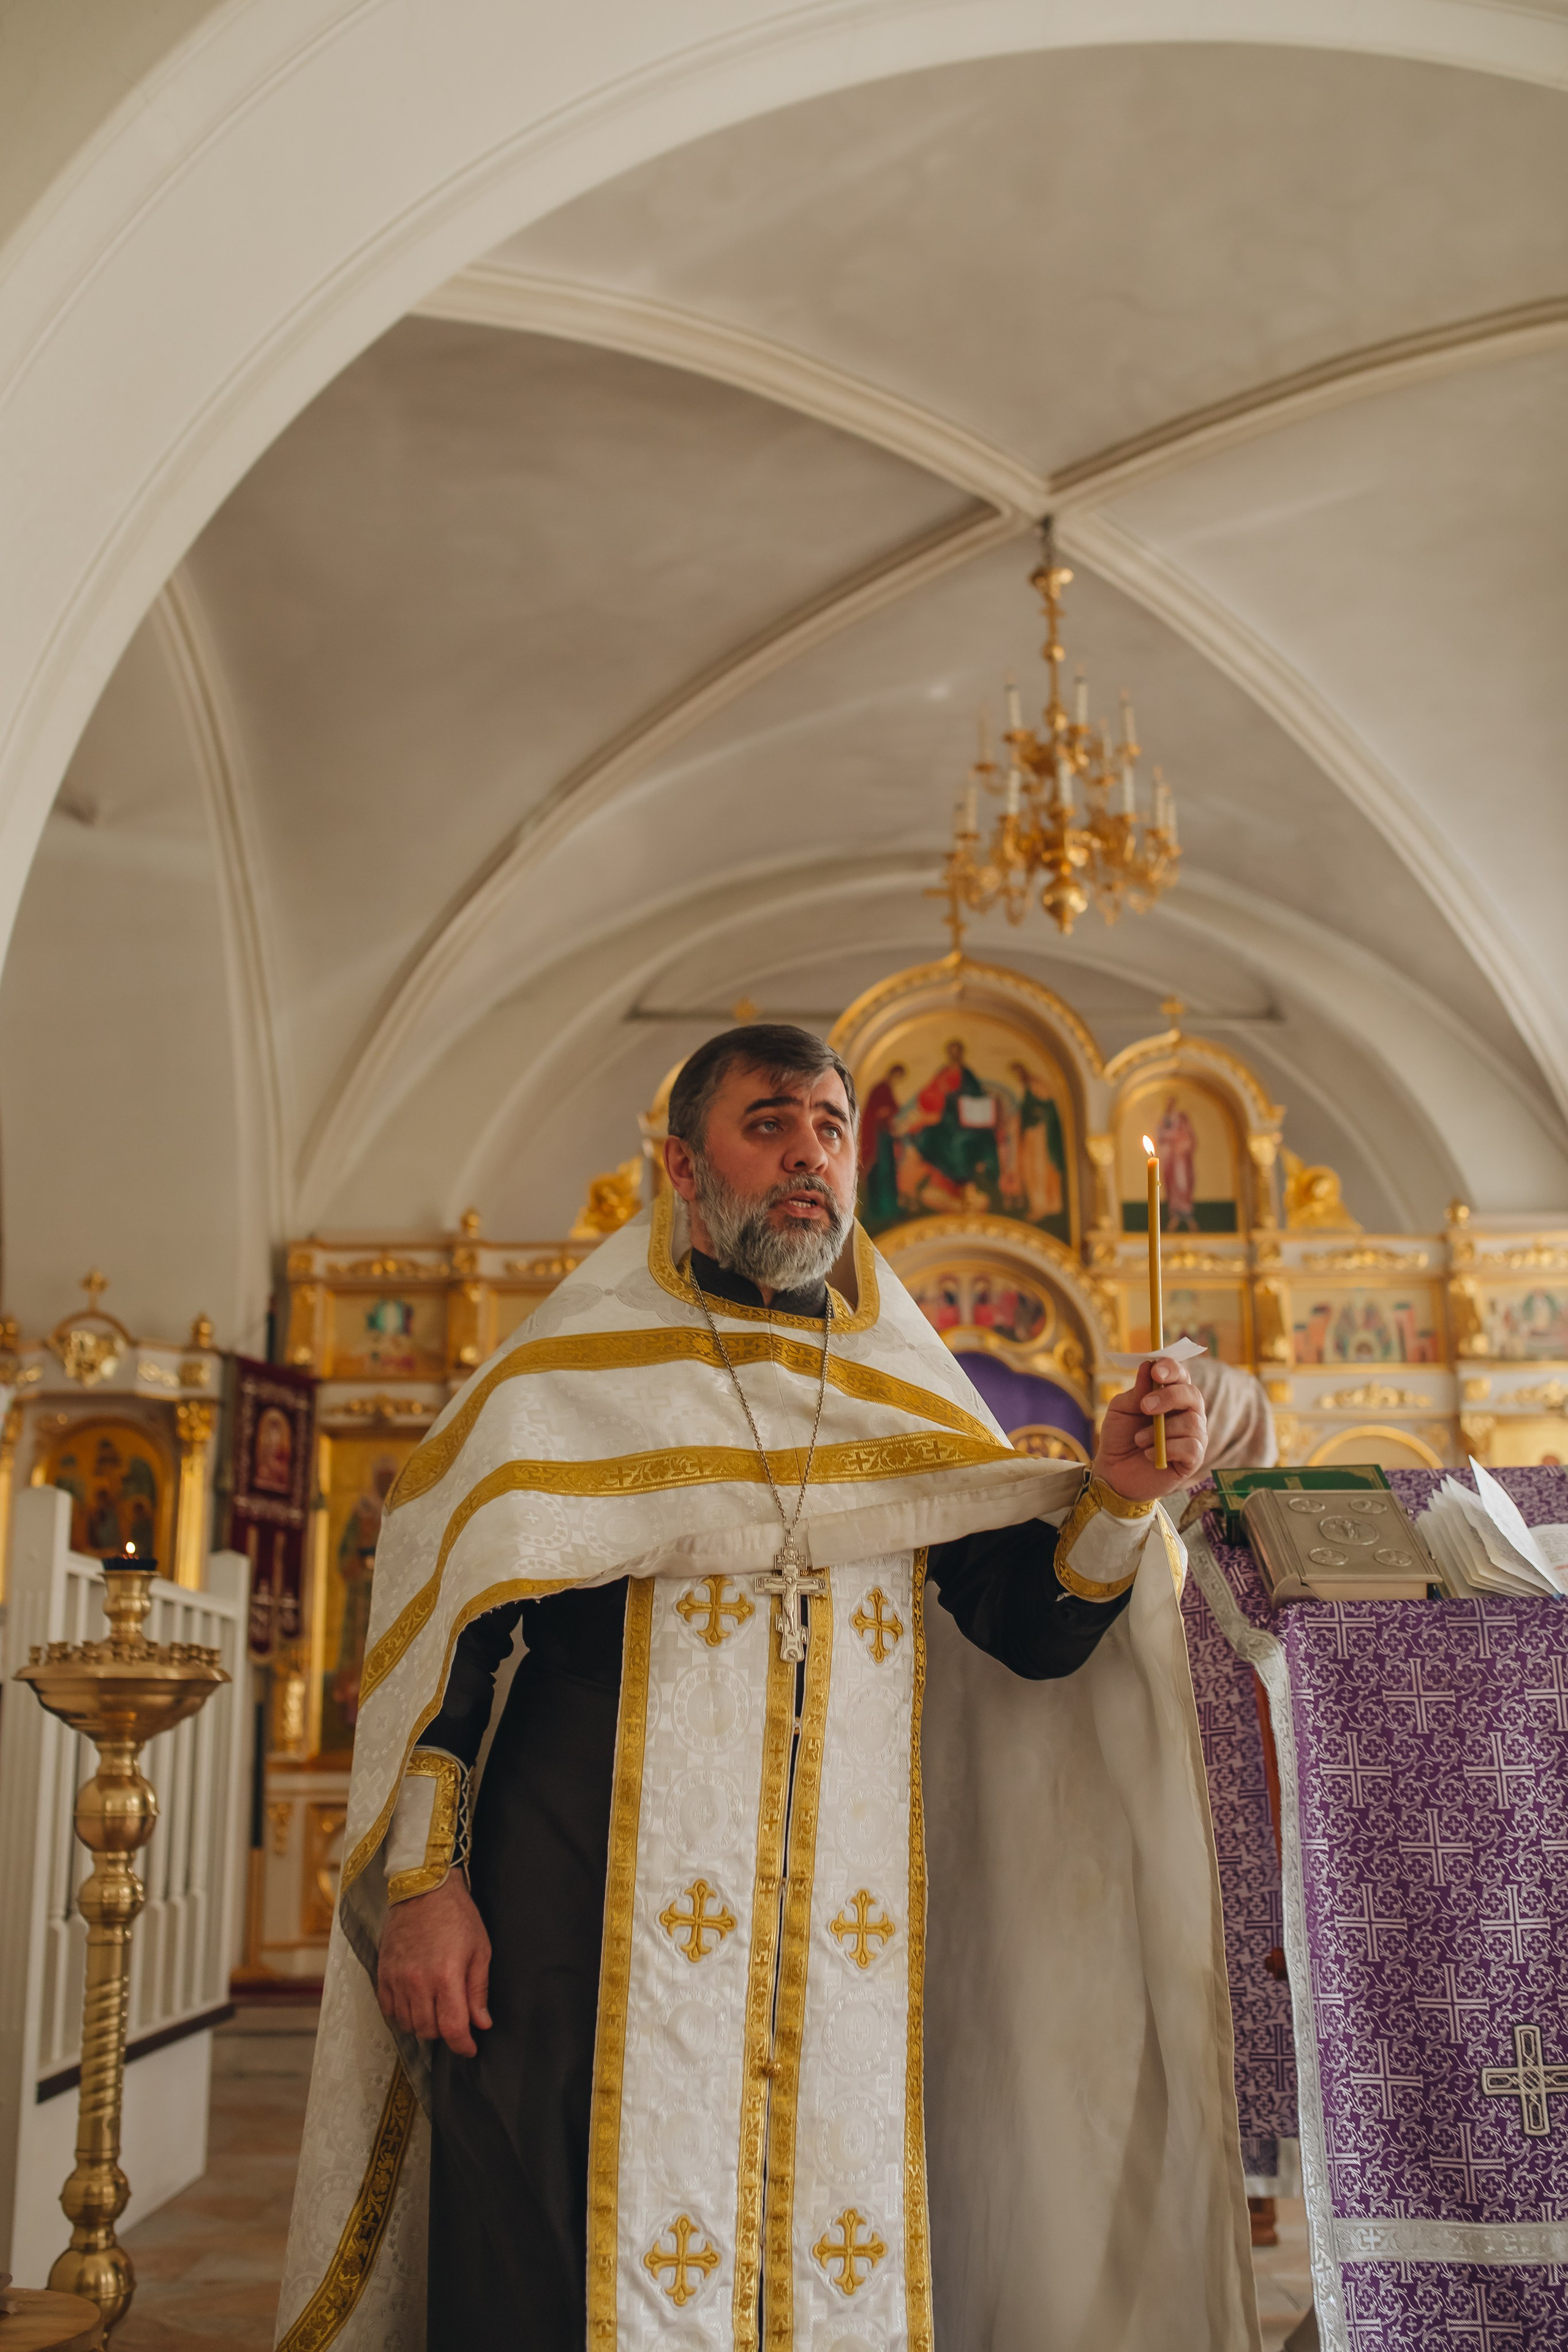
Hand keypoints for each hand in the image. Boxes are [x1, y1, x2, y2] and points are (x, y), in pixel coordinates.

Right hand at [376, 1871, 491, 2055]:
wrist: (422, 1888)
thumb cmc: (457, 1916)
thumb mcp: (480, 1950)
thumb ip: (478, 1991)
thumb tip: (482, 2023)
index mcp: (446, 1977)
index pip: (452, 2029)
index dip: (463, 2045)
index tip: (470, 2048)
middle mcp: (418, 1983)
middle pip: (428, 2031)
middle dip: (445, 2033)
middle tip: (455, 2020)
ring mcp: (397, 1980)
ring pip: (407, 2024)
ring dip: (423, 2025)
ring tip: (436, 2010)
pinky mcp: (383, 1974)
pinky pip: (388, 2010)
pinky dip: (402, 2015)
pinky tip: (414, 2003)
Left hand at [1091, 1358, 1206, 1502]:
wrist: (1114, 1472)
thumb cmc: (1120, 1437)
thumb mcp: (1121, 1410)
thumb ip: (1137, 1391)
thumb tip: (1149, 1365)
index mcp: (1171, 1396)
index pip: (1181, 1375)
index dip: (1172, 1369)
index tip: (1156, 1372)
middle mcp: (1187, 1413)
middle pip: (1193, 1395)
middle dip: (1169, 1397)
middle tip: (1145, 1407)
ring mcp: (1193, 1436)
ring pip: (1192, 1422)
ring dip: (1161, 1430)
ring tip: (1139, 1440)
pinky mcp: (1194, 1459)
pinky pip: (1191, 1447)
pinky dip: (1168, 1448)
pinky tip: (1149, 1454)